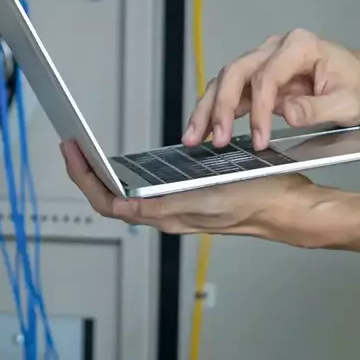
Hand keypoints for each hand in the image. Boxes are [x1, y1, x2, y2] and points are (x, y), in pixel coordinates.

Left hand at [60, 141, 359, 250]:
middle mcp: (167, 215)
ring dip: (107, 174)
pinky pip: (148, 191)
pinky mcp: (189, 200)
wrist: (287, 208)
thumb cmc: (255, 200)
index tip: (71, 151)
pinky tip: (133, 158)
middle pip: (111, 198)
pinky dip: (132, 173)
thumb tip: (121, 206)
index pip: (108, 203)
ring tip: (94, 149)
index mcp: (166, 215)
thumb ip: (161, 206)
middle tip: (73, 145)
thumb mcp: (204, 198)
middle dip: (87, 173)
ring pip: (127, 195)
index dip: (84, 178)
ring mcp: (177, 209)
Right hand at [184, 30, 359, 149]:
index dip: (258, 110)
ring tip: (194, 137)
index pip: (267, 76)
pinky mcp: (261, 77)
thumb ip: (317, 108)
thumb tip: (284, 114)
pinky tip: (205, 130)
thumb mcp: (349, 103)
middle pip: (237, 72)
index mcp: (301, 46)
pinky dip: (216, 110)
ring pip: (227, 79)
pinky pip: (233, 91)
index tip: (258, 140)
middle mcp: (277, 47)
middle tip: (214, 138)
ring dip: (209, 108)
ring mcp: (266, 60)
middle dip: (220, 106)